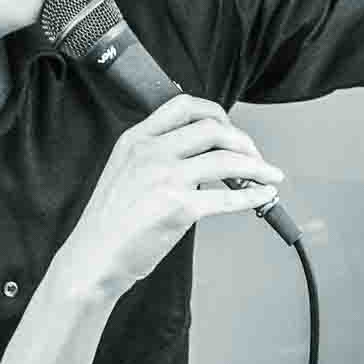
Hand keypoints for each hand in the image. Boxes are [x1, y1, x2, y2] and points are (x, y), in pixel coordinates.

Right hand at [58, 94, 282, 297]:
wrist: (94, 257)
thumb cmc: (110, 221)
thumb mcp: (125, 170)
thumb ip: (157, 154)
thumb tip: (202, 155)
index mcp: (137, 139)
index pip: (184, 106)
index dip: (215, 112)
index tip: (230, 127)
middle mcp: (152, 153)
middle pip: (213, 129)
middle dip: (243, 140)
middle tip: (255, 154)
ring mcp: (166, 178)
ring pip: (227, 159)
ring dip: (257, 166)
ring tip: (269, 174)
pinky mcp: (179, 208)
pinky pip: (228, 197)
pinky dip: (253, 195)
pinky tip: (263, 195)